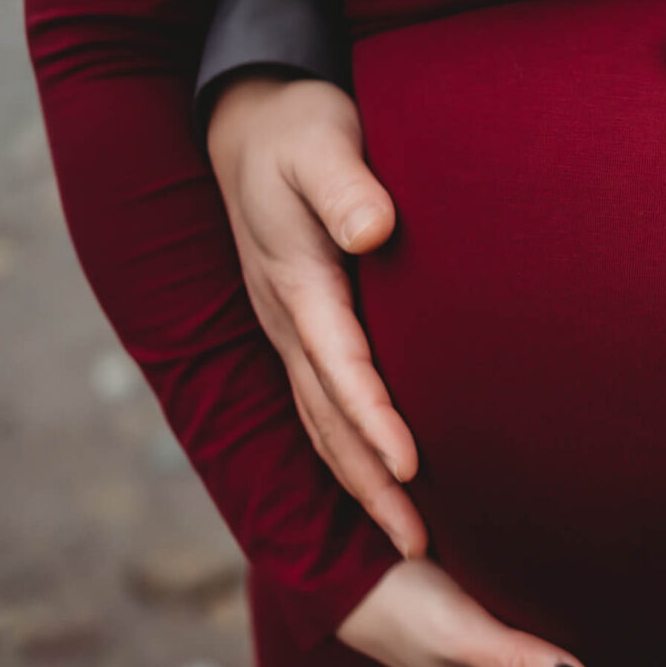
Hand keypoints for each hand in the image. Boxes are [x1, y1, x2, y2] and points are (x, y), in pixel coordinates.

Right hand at [206, 74, 423, 556]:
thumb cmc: (298, 127)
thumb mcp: (320, 141)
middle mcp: (286, 318)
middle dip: (369, 484)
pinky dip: (351, 453)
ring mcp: (288, 329)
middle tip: (416, 547)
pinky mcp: (300, 327)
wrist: (249, 119)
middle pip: (329, 418)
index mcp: (295, 280)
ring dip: (361, 483)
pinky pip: (324, 405)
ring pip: (323, 423)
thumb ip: (346, 184)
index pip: (340, 363)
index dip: (375, 418)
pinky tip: (383, 485)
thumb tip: (374, 229)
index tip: (411, 466)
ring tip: (408, 541)